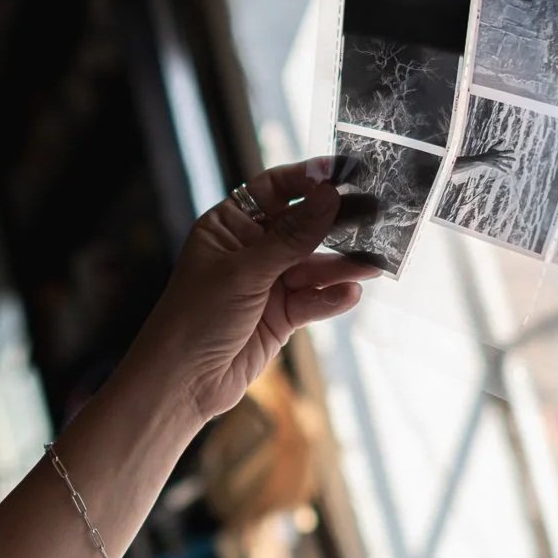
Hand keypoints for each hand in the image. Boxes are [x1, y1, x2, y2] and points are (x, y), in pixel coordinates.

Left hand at [118, 159, 375, 423]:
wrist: (182, 383)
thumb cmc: (194, 318)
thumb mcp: (244, 272)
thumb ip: (291, 237)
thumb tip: (329, 196)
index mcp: (228, 226)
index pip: (273, 189)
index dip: (307, 179)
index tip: (343, 174)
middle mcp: (249, 250)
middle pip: (302, 227)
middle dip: (335, 224)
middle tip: (375, 215)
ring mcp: (266, 283)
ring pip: (313, 267)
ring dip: (342, 267)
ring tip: (373, 264)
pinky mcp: (280, 316)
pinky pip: (313, 300)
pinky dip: (331, 297)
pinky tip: (350, 294)